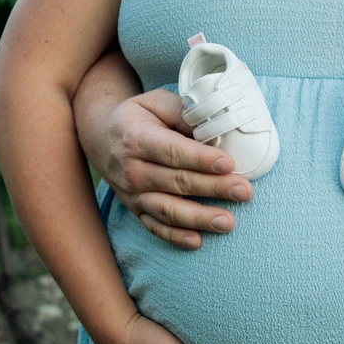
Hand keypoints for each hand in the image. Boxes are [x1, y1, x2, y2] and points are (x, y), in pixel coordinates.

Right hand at [83, 88, 254, 248]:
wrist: (100, 138)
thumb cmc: (138, 118)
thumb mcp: (156, 103)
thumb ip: (183, 113)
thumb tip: (213, 126)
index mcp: (138, 139)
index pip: (173, 152)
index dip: (201, 160)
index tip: (228, 164)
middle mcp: (133, 170)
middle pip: (177, 182)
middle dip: (213, 188)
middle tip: (244, 191)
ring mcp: (133, 194)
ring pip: (168, 210)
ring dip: (199, 218)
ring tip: (228, 222)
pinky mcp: (136, 210)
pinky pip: (155, 226)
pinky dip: (174, 237)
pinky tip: (197, 241)